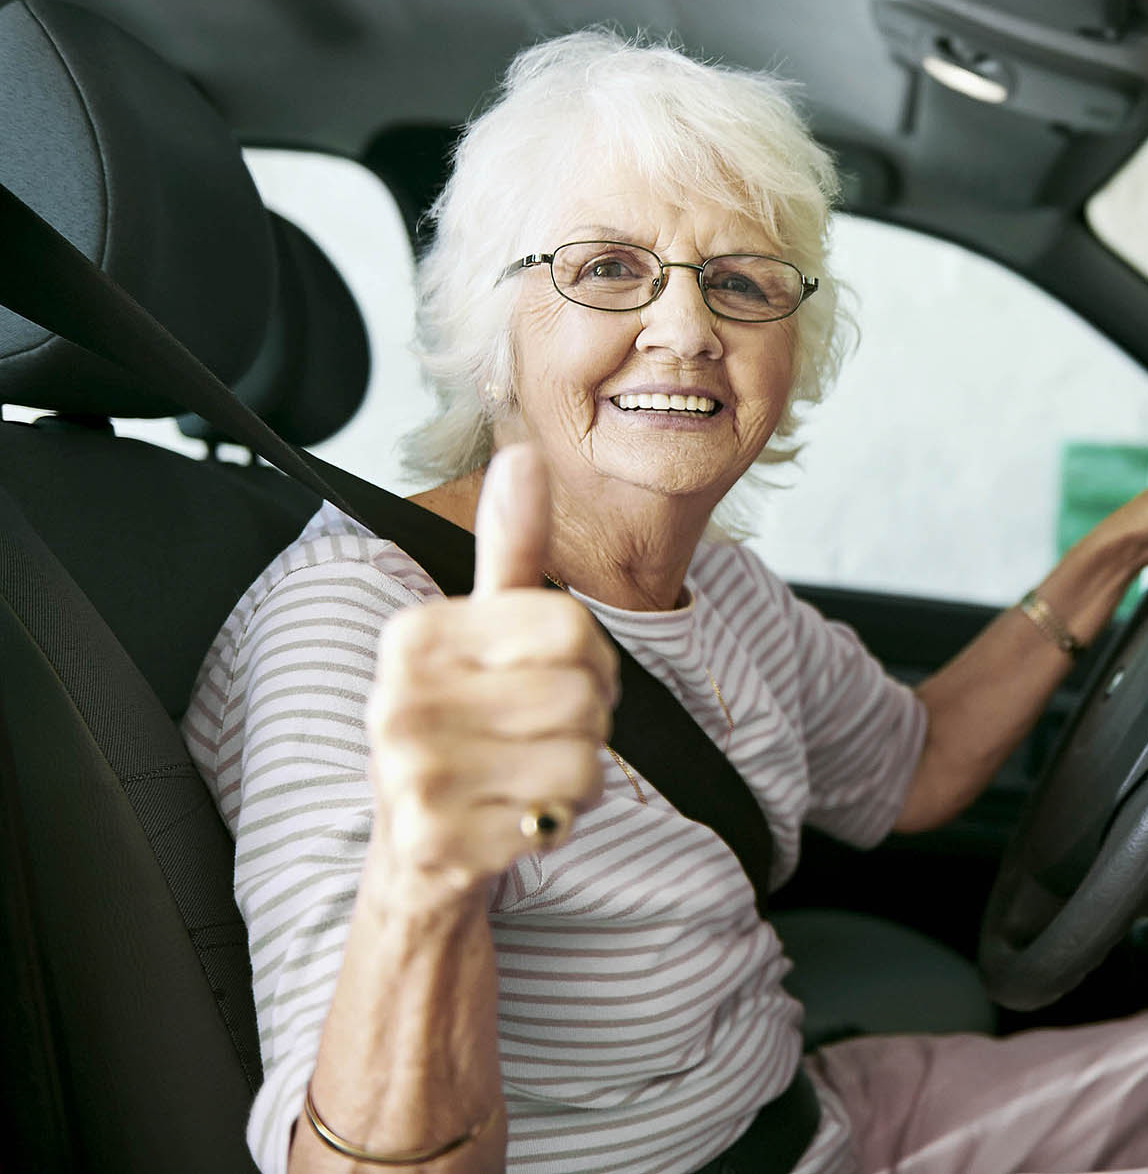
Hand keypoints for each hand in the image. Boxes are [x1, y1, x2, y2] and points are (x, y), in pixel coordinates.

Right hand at [365, 445, 618, 903]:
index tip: (558, 678)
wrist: (418, 851)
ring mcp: (410, 777)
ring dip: (579, 773)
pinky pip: (560, 813)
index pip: (570, 626)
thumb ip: (510, 548)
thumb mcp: (487, 634)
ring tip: (530, 777)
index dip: (592, 658)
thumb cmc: (467, 727)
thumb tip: (523, 454)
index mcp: (413, 637)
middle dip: (590, 722)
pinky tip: (515, 819)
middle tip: (544, 737)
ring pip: (582, 757)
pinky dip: (559, 819)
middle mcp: (396, 701)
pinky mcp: (436, 842)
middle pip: (583, 693)